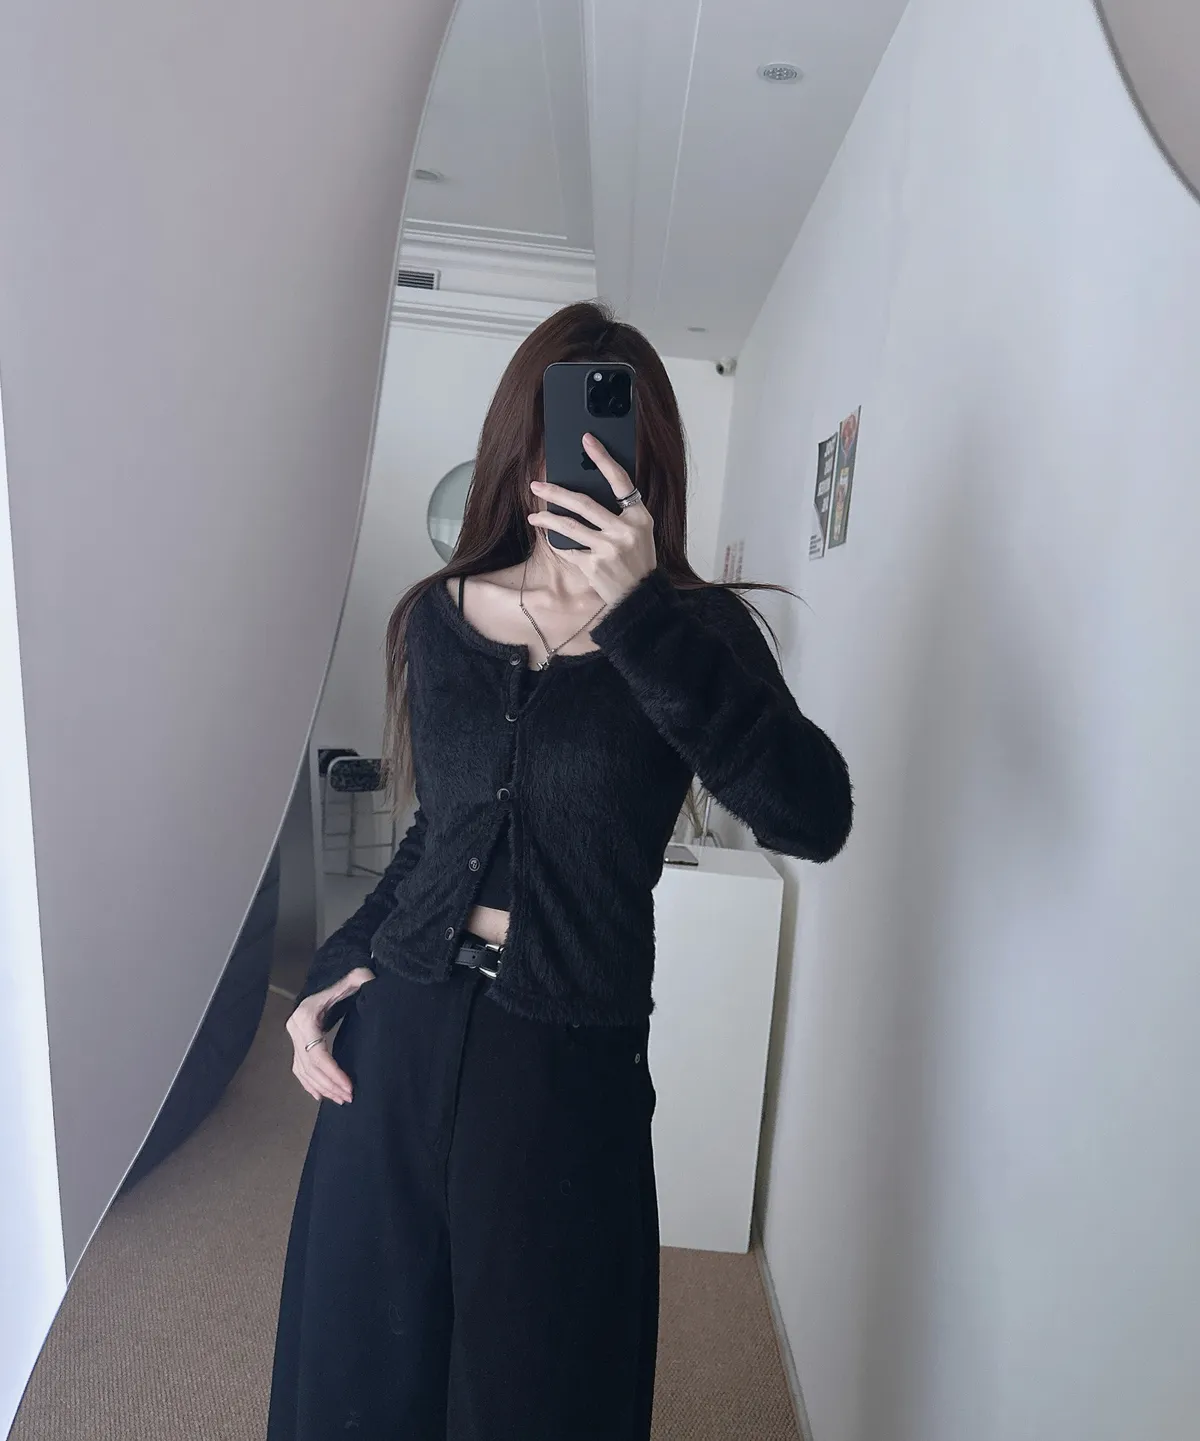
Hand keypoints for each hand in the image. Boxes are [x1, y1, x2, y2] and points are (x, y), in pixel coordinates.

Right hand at [285, 966, 374, 1103]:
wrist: (327, 976)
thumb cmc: (342, 979)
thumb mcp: (353, 977)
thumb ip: (361, 979)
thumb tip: (370, 981)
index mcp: (306, 1017)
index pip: (317, 1054)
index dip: (333, 1072)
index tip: (349, 1086)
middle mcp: (295, 1029)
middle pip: (310, 1066)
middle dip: (329, 1085)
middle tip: (348, 1098)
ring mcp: (294, 1037)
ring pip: (303, 1071)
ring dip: (321, 1088)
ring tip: (340, 1099)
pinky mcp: (297, 1043)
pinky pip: (299, 1069)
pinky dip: (308, 1084)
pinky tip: (320, 1096)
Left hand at [527, 433, 656, 608]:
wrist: (640, 597)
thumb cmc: (637, 561)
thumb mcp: (639, 533)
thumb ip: (621, 513)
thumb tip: (587, 491)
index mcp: (639, 517)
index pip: (620, 480)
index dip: (602, 458)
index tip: (587, 440)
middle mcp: (625, 531)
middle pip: (583, 503)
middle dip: (556, 493)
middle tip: (536, 486)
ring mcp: (608, 549)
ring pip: (569, 527)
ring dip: (547, 520)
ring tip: (533, 516)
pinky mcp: (594, 566)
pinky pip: (569, 549)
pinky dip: (559, 544)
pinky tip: (552, 541)